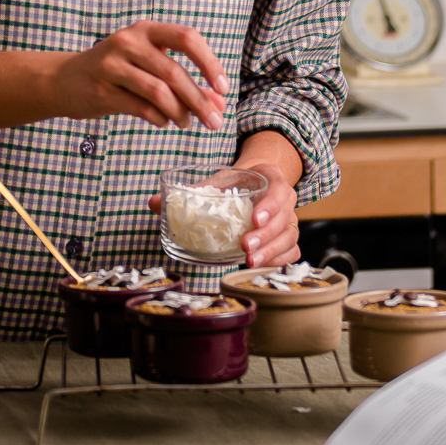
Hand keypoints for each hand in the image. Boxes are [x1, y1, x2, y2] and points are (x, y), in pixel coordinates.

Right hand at [51, 21, 226, 130]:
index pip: (187, 38)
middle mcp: (128, 42)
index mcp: (145, 30)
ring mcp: (112, 66)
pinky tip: (164, 121)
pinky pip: (141, 108)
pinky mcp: (101, 90)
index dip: (209, 63)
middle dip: (200, 100)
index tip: (223, 87)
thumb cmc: (116, 71)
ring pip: (158, 92)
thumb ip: (183, 82)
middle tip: (215, 121)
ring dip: (180, 113)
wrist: (65, 79)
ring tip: (187, 123)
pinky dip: (160, 119)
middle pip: (174, 71)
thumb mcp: (148, 66)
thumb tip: (218, 103)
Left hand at [145, 131, 303, 268]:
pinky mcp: (286, 237)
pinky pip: (291, 252)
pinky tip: (261, 265)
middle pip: (285, 221)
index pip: (278, 192)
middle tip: (245, 247)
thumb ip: (190, 191)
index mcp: (273, 180)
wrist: (256, 179)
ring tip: (249, 261)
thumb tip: (153, 203)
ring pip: (289, 239)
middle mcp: (286, 201)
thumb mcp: (217, 180)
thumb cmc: (235, 181)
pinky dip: (279, 260)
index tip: (253, 219)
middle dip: (265, 236)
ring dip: (270, 252)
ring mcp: (289, 221)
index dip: (269, 206)